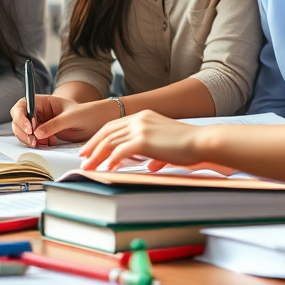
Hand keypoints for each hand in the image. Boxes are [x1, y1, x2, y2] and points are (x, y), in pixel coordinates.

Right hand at [9, 94, 81, 146]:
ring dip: (29, 140)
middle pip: (18, 120)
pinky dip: (36, 144)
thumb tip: (37, 133)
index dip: (21, 117)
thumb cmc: (85, 114)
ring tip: (44, 144)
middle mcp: (38, 111)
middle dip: (23, 132)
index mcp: (43, 101)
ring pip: (23, 132)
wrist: (95, 123)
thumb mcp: (71, 117)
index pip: (22, 105)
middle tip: (34, 142)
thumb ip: (55, 124)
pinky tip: (49, 143)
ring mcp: (39, 123)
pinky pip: (32, 140)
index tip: (29, 129)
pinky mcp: (43, 134)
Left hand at [79, 110, 206, 170]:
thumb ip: (156, 154)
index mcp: (143, 116)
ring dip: (97, 155)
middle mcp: (139, 119)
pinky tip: (107, 168)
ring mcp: (140, 128)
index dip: (100, 137)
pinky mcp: (143, 140)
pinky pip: (120, 150)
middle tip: (83, 157)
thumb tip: (151, 165)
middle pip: (107, 132)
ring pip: (110, 141)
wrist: (201, 142)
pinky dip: (111, 159)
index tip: (91, 147)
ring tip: (88, 166)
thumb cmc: (189, 146)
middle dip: (93, 145)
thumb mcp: (167, 146)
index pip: (114, 126)